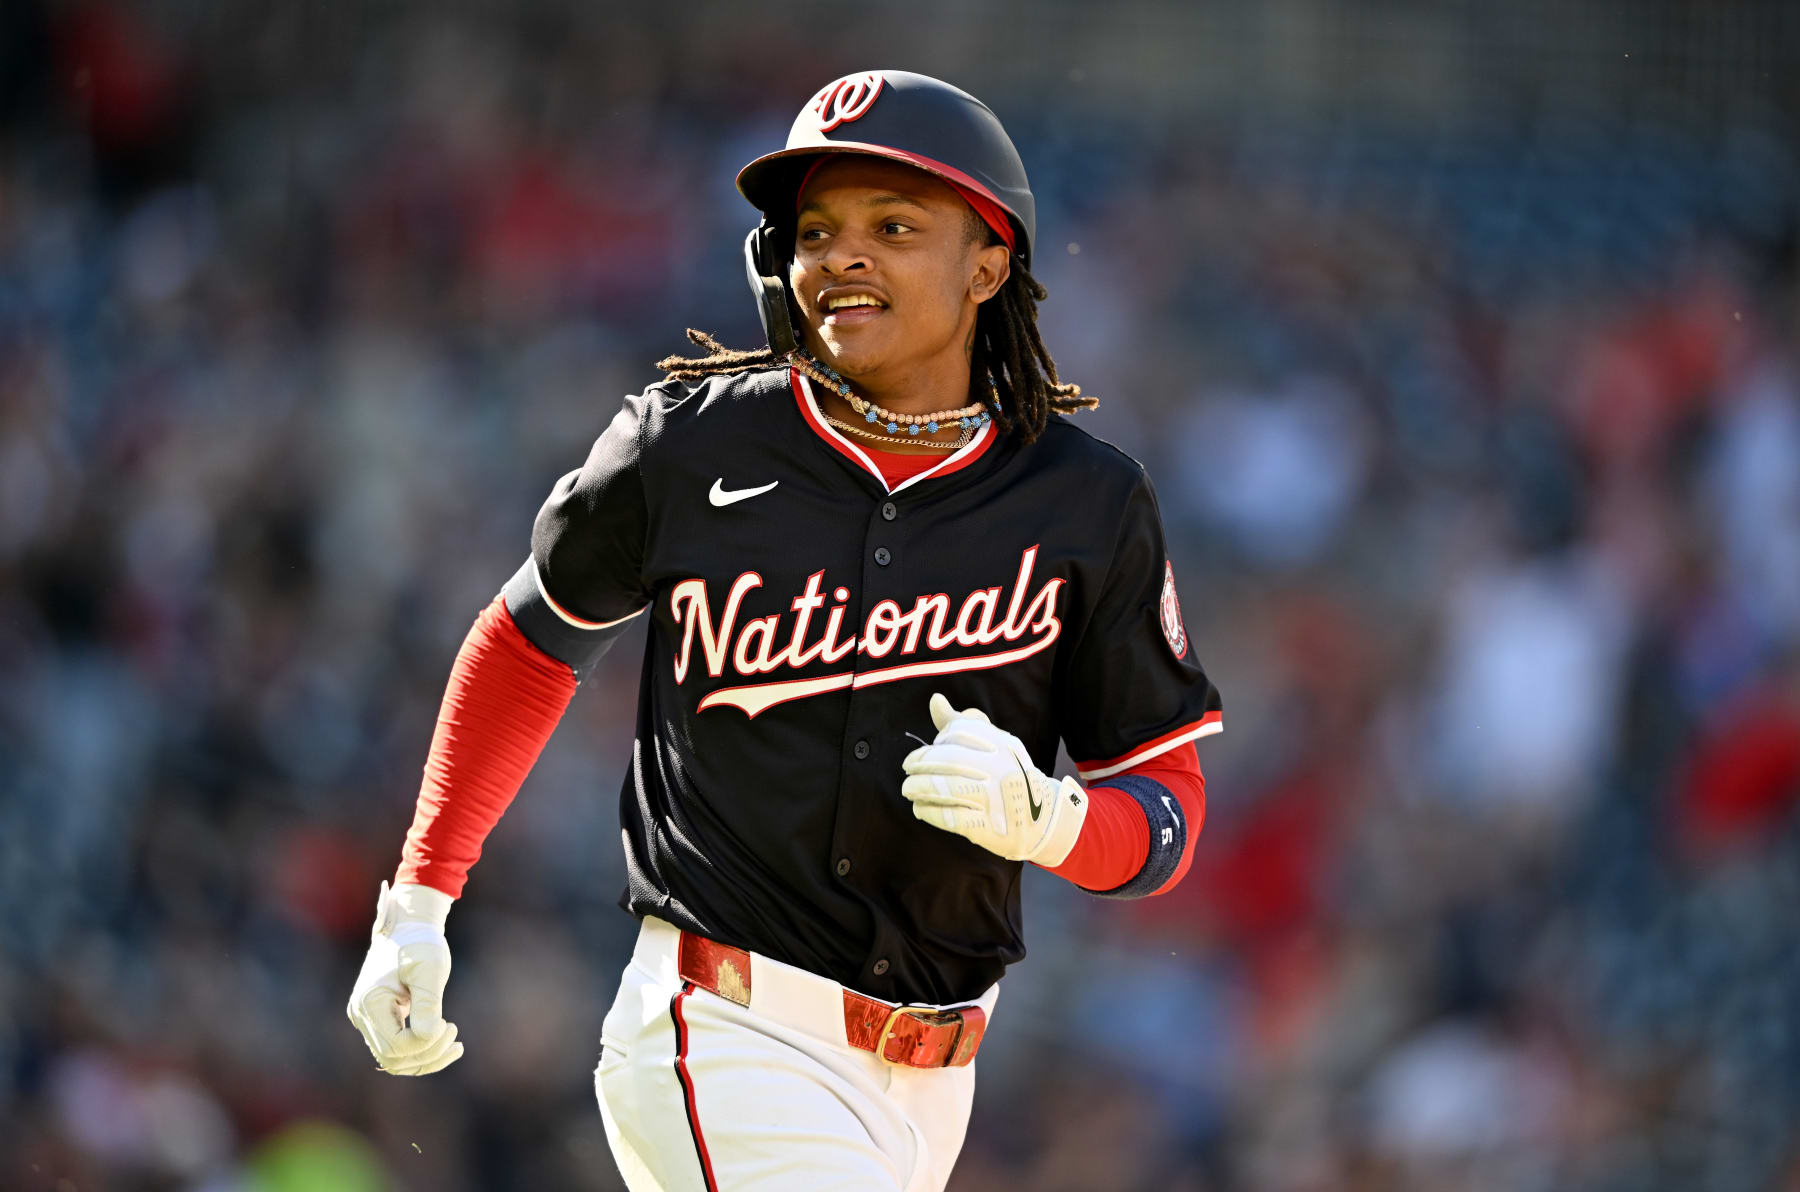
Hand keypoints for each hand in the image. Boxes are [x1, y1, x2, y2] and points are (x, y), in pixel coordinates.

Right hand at [345, 880, 463, 1075]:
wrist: (408, 926)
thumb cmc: (420, 943)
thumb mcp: (430, 968)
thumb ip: (428, 1003)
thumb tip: (429, 1037)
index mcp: (370, 1002)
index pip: (397, 1046)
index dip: (427, 1044)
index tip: (450, 1024)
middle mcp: (361, 1015)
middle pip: (393, 1059)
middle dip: (429, 1054)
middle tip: (455, 1034)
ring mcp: (367, 1019)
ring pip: (394, 1060)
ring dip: (426, 1059)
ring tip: (456, 1045)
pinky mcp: (378, 1019)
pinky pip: (397, 1048)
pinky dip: (421, 1051)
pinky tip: (447, 1044)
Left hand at [901, 692, 1087, 864]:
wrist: (1042, 819)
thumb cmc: (1008, 774)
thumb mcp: (993, 744)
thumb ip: (961, 723)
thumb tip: (935, 700)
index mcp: (1002, 744)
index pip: (958, 732)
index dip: (938, 740)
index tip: (930, 749)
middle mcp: (1001, 769)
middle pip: (948, 760)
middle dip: (920, 763)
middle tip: (907, 768)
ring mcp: (995, 799)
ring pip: (946, 789)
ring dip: (918, 787)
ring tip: (908, 788)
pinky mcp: (988, 827)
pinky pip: (949, 817)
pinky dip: (928, 811)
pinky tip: (920, 808)